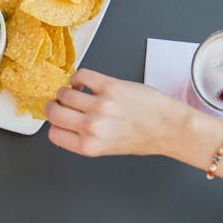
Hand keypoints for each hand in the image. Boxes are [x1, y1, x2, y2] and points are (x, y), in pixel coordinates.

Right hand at [46, 68, 202, 157]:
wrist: (170, 128)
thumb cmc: (145, 138)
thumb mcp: (108, 148)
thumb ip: (85, 138)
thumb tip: (66, 124)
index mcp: (89, 146)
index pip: (53, 133)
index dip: (55, 124)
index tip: (60, 119)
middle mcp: (91, 127)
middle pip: (53, 112)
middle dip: (55, 106)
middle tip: (63, 103)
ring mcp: (100, 106)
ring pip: (65, 92)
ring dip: (68, 91)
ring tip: (79, 92)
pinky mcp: (110, 86)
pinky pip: (81, 75)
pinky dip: (79, 77)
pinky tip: (86, 83)